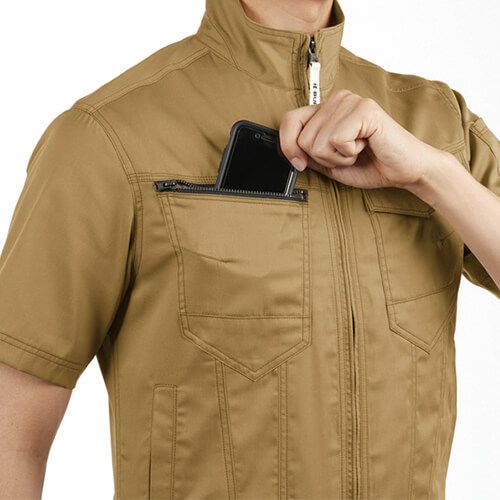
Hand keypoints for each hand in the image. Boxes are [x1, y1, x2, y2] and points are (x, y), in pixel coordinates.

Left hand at [279, 89, 452, 189]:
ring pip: (317, 142)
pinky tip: (365, 146)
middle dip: (323, 158)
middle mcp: (337, 99)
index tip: (299, 164)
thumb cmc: (370, 165)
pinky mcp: (364, 109)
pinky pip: (337, 140)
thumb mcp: (328, 163)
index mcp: (327, 109)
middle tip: (347, 155)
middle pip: (302, 138)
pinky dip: (348, 154)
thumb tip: (286, 150)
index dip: (288, 145)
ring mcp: (351, 101)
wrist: (403, 170)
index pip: (289, 119)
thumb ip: (307, 153)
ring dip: (337, 158)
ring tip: (357, 151)